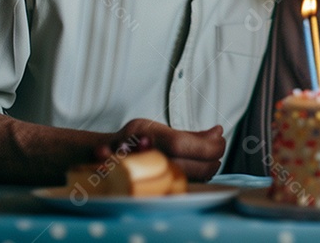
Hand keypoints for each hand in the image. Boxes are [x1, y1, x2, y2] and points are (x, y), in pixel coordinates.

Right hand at [102, 119, 225, 181]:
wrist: (99, 155)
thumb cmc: (135, 140)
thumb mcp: (158, 129)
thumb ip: (189, 135)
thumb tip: (218, 133)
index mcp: (143, 132)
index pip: (179, 143)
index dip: (204, 145)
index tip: (220, 141)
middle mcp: (137, 153)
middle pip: (180, 165)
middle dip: (208, 161)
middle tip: (218, 153)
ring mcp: (136, 173)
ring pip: (178, 180)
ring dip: (204, 172)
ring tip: (212, 162)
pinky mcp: (142, 189)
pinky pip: (173, 190)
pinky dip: (193, 181)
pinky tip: (200, 173)